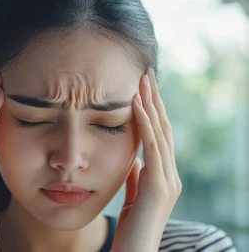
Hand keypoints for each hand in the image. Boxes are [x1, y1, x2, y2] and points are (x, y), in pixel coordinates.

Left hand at [112, 68, 181, 251]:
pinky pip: (151, 147)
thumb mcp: (133, 194)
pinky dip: (144, 124)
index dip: (154, 112)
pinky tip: (137, 104)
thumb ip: (137, 176)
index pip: (159, 137)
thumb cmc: (132, 227)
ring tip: (144, 81)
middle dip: (156, 101)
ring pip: (160, 133)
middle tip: (147, 75)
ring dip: (151, 105)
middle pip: (163, 129)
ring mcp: (167, 179)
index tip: (144, 91)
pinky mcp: (158, 186)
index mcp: (163, 175)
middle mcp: (170, 174)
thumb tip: (136, 160)